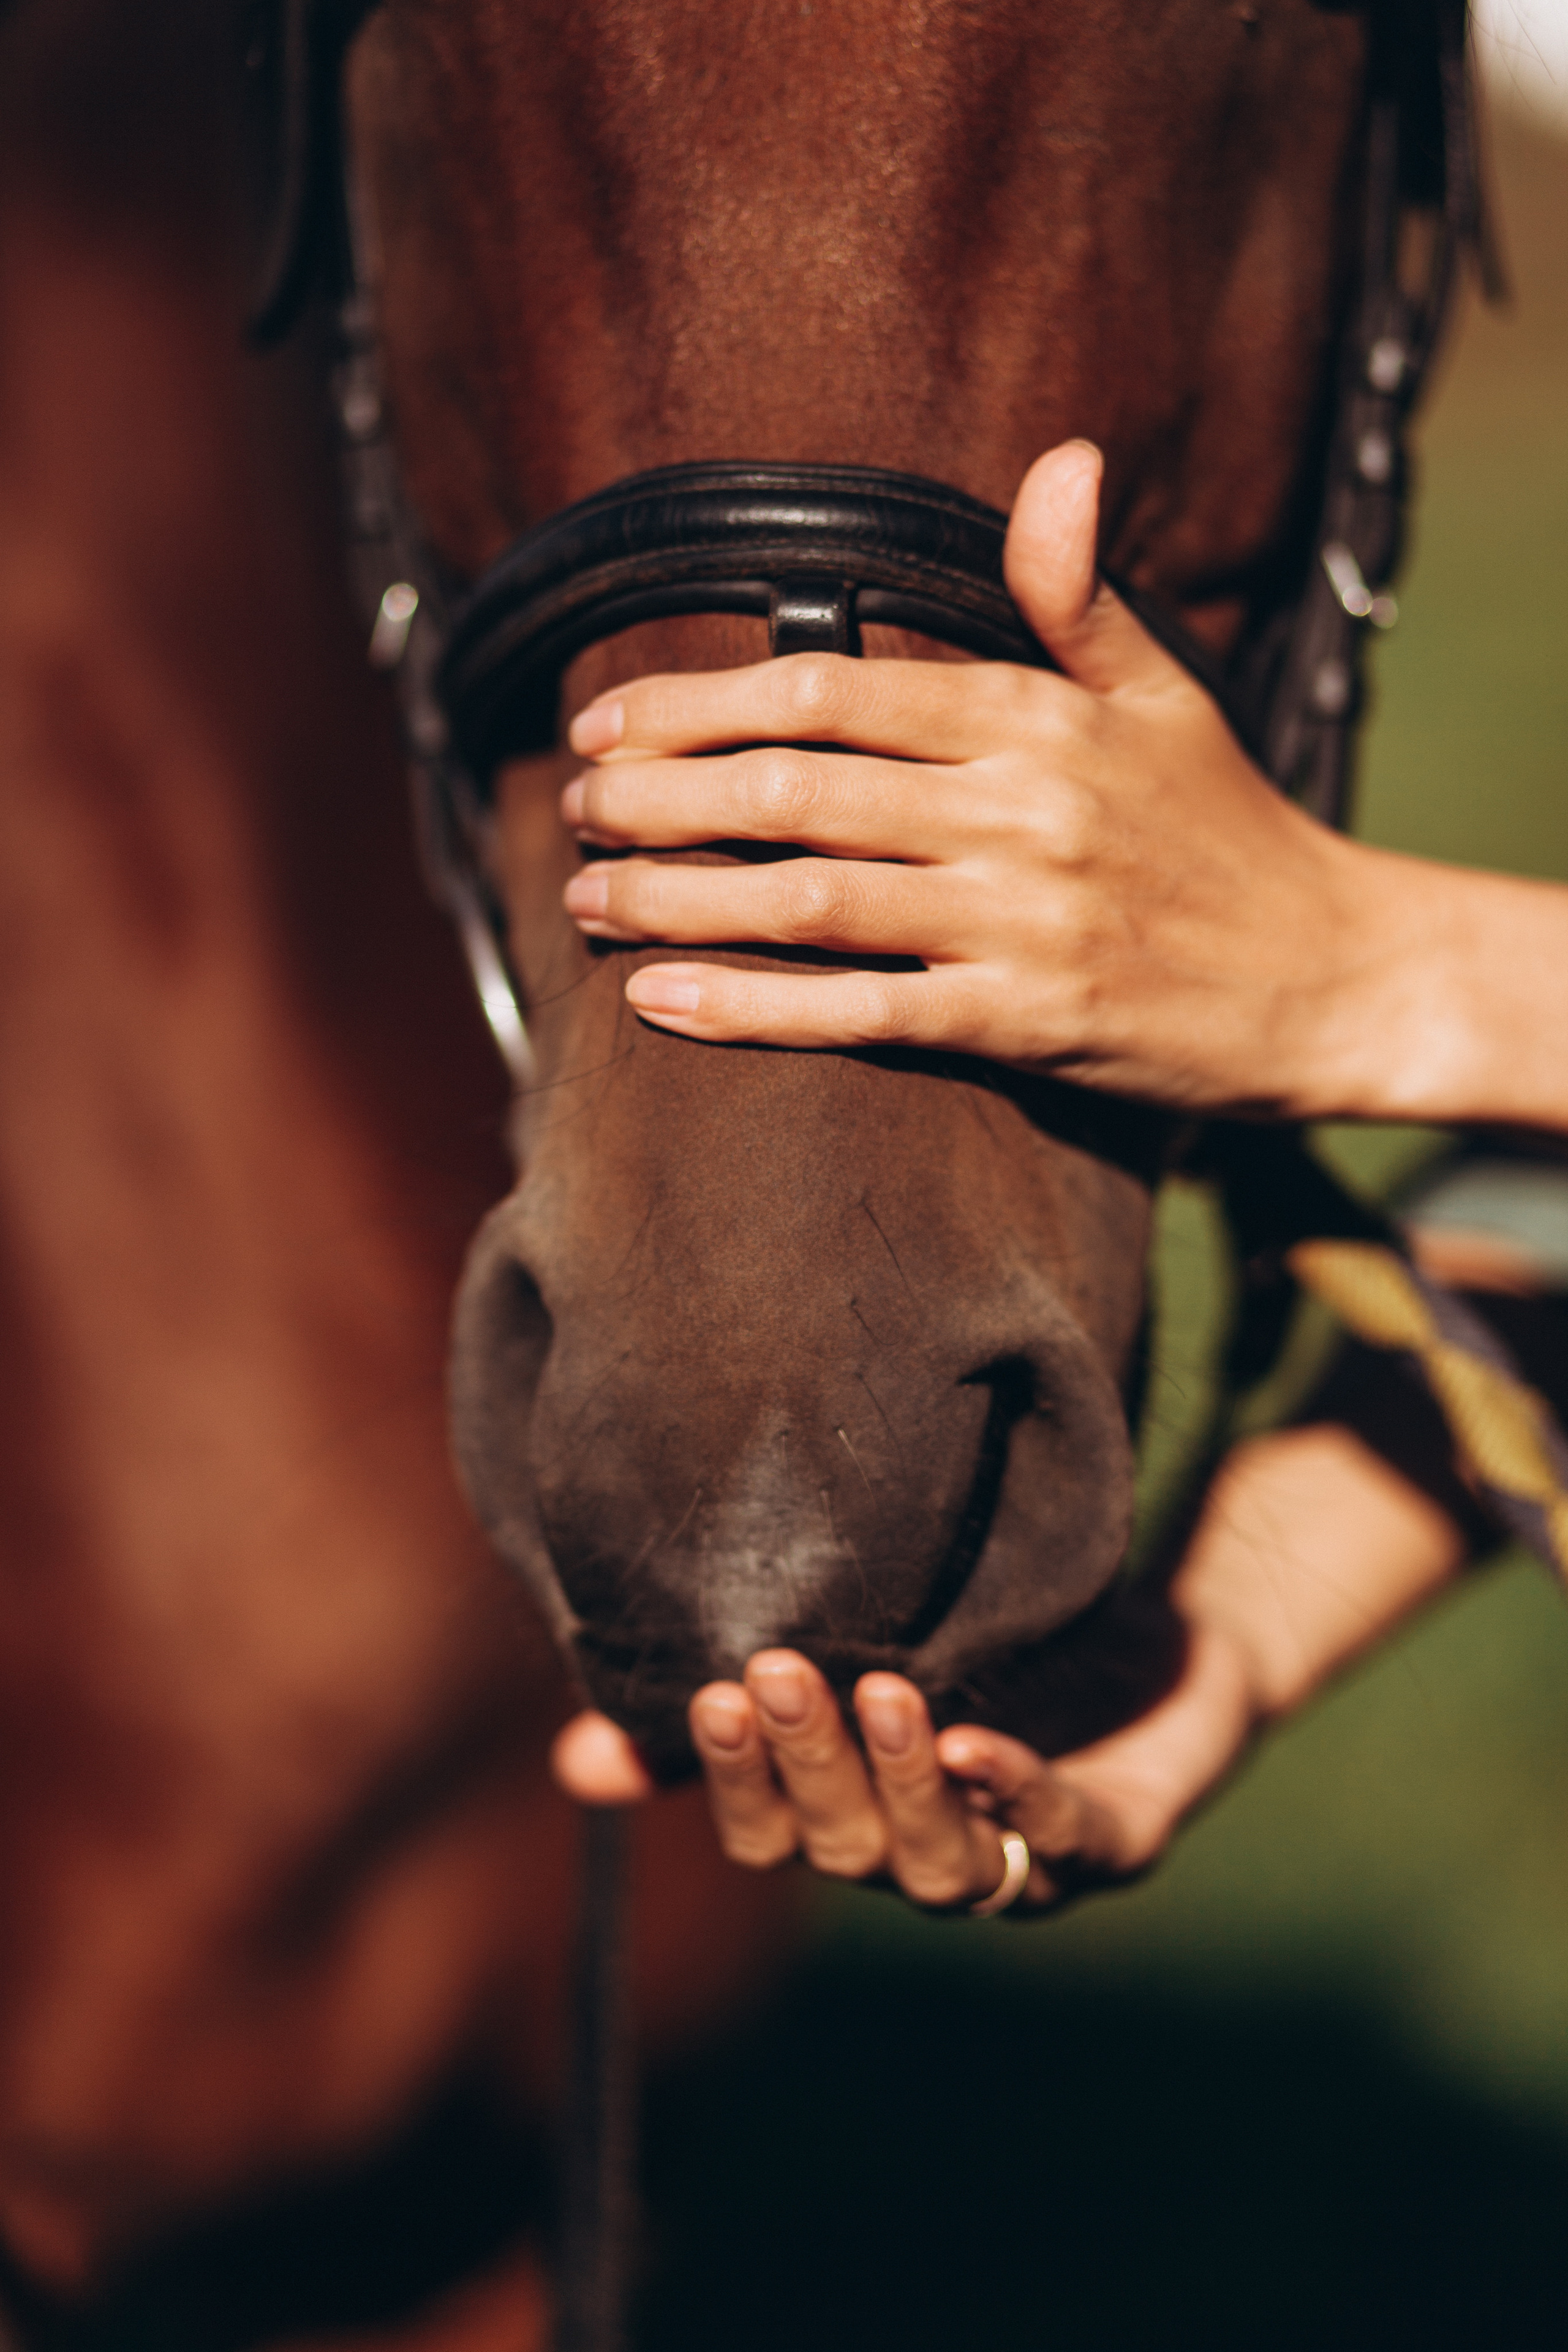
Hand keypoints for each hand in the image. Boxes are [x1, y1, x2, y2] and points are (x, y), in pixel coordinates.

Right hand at [551, 1424, 1471, 1913]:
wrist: (1165, 1646)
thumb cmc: (994, 1658)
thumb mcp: (862, 1663)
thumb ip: (746, 1706)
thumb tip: (572, 1761)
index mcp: (860, 1826)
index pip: (771, 1838)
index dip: (737, 1779)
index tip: (706, 1693)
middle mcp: (930, 1862)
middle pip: (850, 1851)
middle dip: (810, 1765)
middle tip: (777, 1670)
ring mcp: (1028, 1863)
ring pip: (946, 1864)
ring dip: (903, 1783)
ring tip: (881, 1690)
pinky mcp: (1122, 1836)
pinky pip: (1066, 1836)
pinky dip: (1018, 1793)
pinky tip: (976, 1742)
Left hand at [559, 440, 1436, 1121]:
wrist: (1330, 973)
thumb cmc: (1228, 826)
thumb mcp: (1165, 689)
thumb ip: (1080, 592)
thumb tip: (1062, 459)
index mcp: (1032, 717)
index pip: (828, 692)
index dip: (696, 703)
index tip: (603, 717)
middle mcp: (1015, 811)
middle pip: (793, 793)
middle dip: (658, 798)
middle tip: (572, 807)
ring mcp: (1015, 922)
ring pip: (807, 901)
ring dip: (678, 899)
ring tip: (587, 898)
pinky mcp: (1020, 1023)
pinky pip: (858, 1016)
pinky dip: (750, 1010)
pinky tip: (659, 1003)